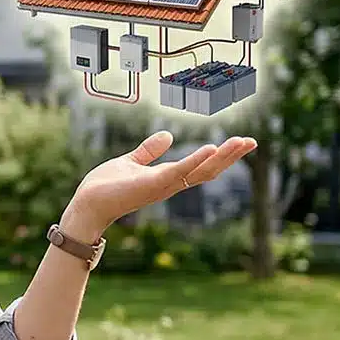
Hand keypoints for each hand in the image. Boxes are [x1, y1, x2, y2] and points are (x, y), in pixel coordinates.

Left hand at [62, 131, 256, 238]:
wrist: (87, 204)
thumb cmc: (106, 187)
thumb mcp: (131, 161)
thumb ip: (149, 151)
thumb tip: (167, 135)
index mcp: (167, 176)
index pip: (201, 165)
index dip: (222, 155)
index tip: (242, 142)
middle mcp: (170, 183)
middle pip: (208, 169)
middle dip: (231, 156)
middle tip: (252, 142)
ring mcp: (163, 185)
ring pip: (199, 170)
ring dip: (222, 157)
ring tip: (241, 142)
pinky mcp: (152, 185)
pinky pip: (179, 172)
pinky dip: (195, 161)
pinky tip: (211, 148)